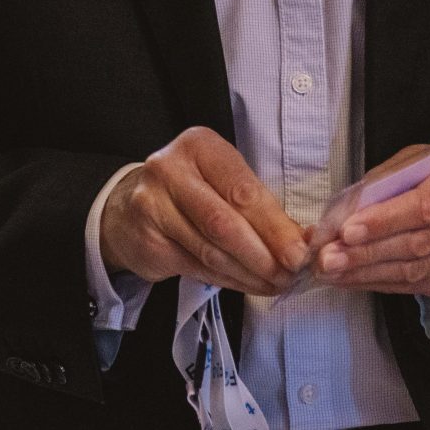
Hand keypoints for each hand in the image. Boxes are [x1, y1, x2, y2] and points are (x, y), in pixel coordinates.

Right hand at [98, 126, 309, 298]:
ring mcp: (152, 205)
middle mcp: (170, 170)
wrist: (128, 209)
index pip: (242, 190)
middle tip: (289, 274)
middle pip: (224, 221)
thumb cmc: (190, 192)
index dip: (274, 226)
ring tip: (274, 283)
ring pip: (211, 249)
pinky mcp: (147, 239)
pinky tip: (249, 284)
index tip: (298, 253)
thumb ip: (259, 206)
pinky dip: (229, 280)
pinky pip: (197, 266)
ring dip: (249, 273)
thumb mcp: (222, 182)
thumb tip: (301, 240)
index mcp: (199, 146)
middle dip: (263, 254)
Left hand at [312, 150, 429, 296]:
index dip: (386, 220)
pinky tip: (355, 278)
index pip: (429, 204)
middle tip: (328, 258)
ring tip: (332, 271)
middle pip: (421, 242)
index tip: (348, 230)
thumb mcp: (409, 163)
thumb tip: (340, 220)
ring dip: (368, 273)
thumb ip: (380, 187)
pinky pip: (420, 286)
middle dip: (368, 252)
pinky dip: (382, 284)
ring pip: (418, 270)